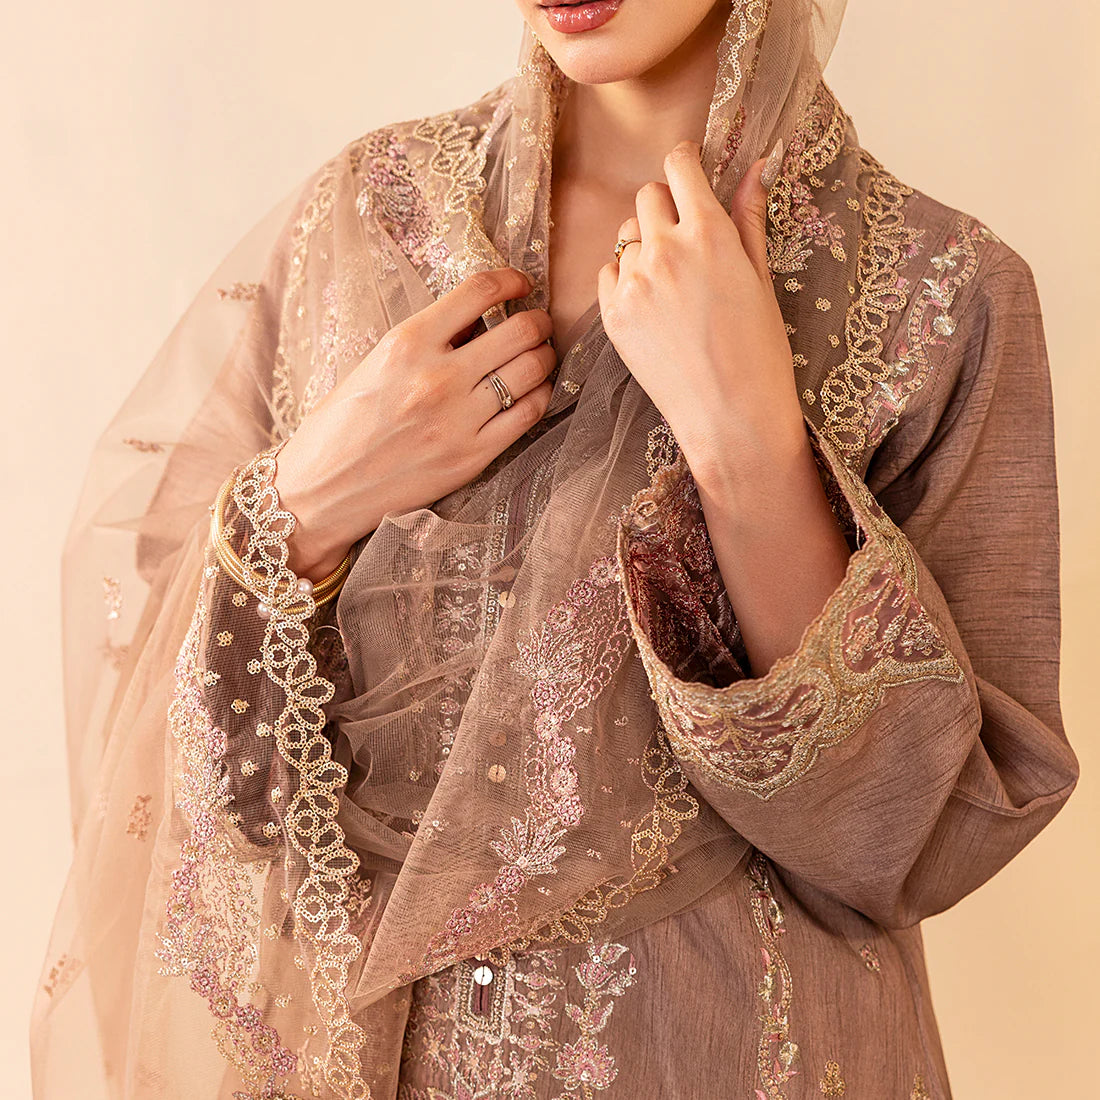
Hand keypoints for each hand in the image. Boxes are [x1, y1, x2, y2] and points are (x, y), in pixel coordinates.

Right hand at [273, 268, 555, 578]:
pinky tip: (531, 393)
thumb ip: (428, 340)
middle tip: (537, 325)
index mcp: (406, 343)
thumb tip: (481, 319)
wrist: (322, 489)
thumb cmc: (343, 424)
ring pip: (532, 371)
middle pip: (521, 330)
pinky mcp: (472, 457)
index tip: (520, 285)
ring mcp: (458, 420)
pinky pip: (529, 414)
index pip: (479, 291)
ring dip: (543, 357)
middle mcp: (436, 378)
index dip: (511, 281)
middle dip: (538, 322)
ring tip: (537, 358)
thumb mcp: (375, 363)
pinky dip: (539, 396)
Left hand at [596, 139, 804, 480]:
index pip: (679, 165)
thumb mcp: (761, 277)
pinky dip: (624, 279)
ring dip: (645, 246)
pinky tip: (652, 305)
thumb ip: (749, 216)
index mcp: (708, 232)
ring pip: (626, 237)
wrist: (730, 415)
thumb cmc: (758, 350)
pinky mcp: (612, 314)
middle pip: (648, 197)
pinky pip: (607, 273)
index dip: (685, 162)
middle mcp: (665, 250)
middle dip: (666, 207)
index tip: (689, 169)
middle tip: (687, 239)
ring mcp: (633, 283)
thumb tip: (759, 163)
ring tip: (673, 284)